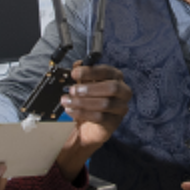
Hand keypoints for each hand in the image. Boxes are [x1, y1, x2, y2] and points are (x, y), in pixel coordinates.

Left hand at [54, 63, 130, 178]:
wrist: (88, 125)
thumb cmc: (89, 101)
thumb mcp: (83, 85)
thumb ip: (81, 75)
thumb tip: (77, 64)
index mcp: (116, 78)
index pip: (107, 71)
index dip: (91, 72)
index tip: (74, 73)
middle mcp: (123, 91)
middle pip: (112, 88)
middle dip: (90, 88)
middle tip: (72, 90)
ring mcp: (120, 108)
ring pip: (105, 104)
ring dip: (82, 102)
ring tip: (67, 101)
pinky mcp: (114, 122)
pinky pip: (100, 117)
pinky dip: (83, 113)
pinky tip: (71, 110)